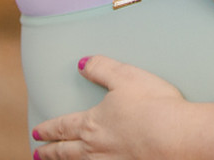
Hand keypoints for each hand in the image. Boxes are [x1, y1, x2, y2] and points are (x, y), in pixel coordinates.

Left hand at [33, 56, 213, 159]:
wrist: (176, 136)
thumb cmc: (152, 104)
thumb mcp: (124, 76)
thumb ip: (100, 68)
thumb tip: (81, 63)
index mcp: (93, 123)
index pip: (63, 126)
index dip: (48, 129)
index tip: (36, 133)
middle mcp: (97, 147)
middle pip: (67, 151)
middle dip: (50, 152)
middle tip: (37, 154)